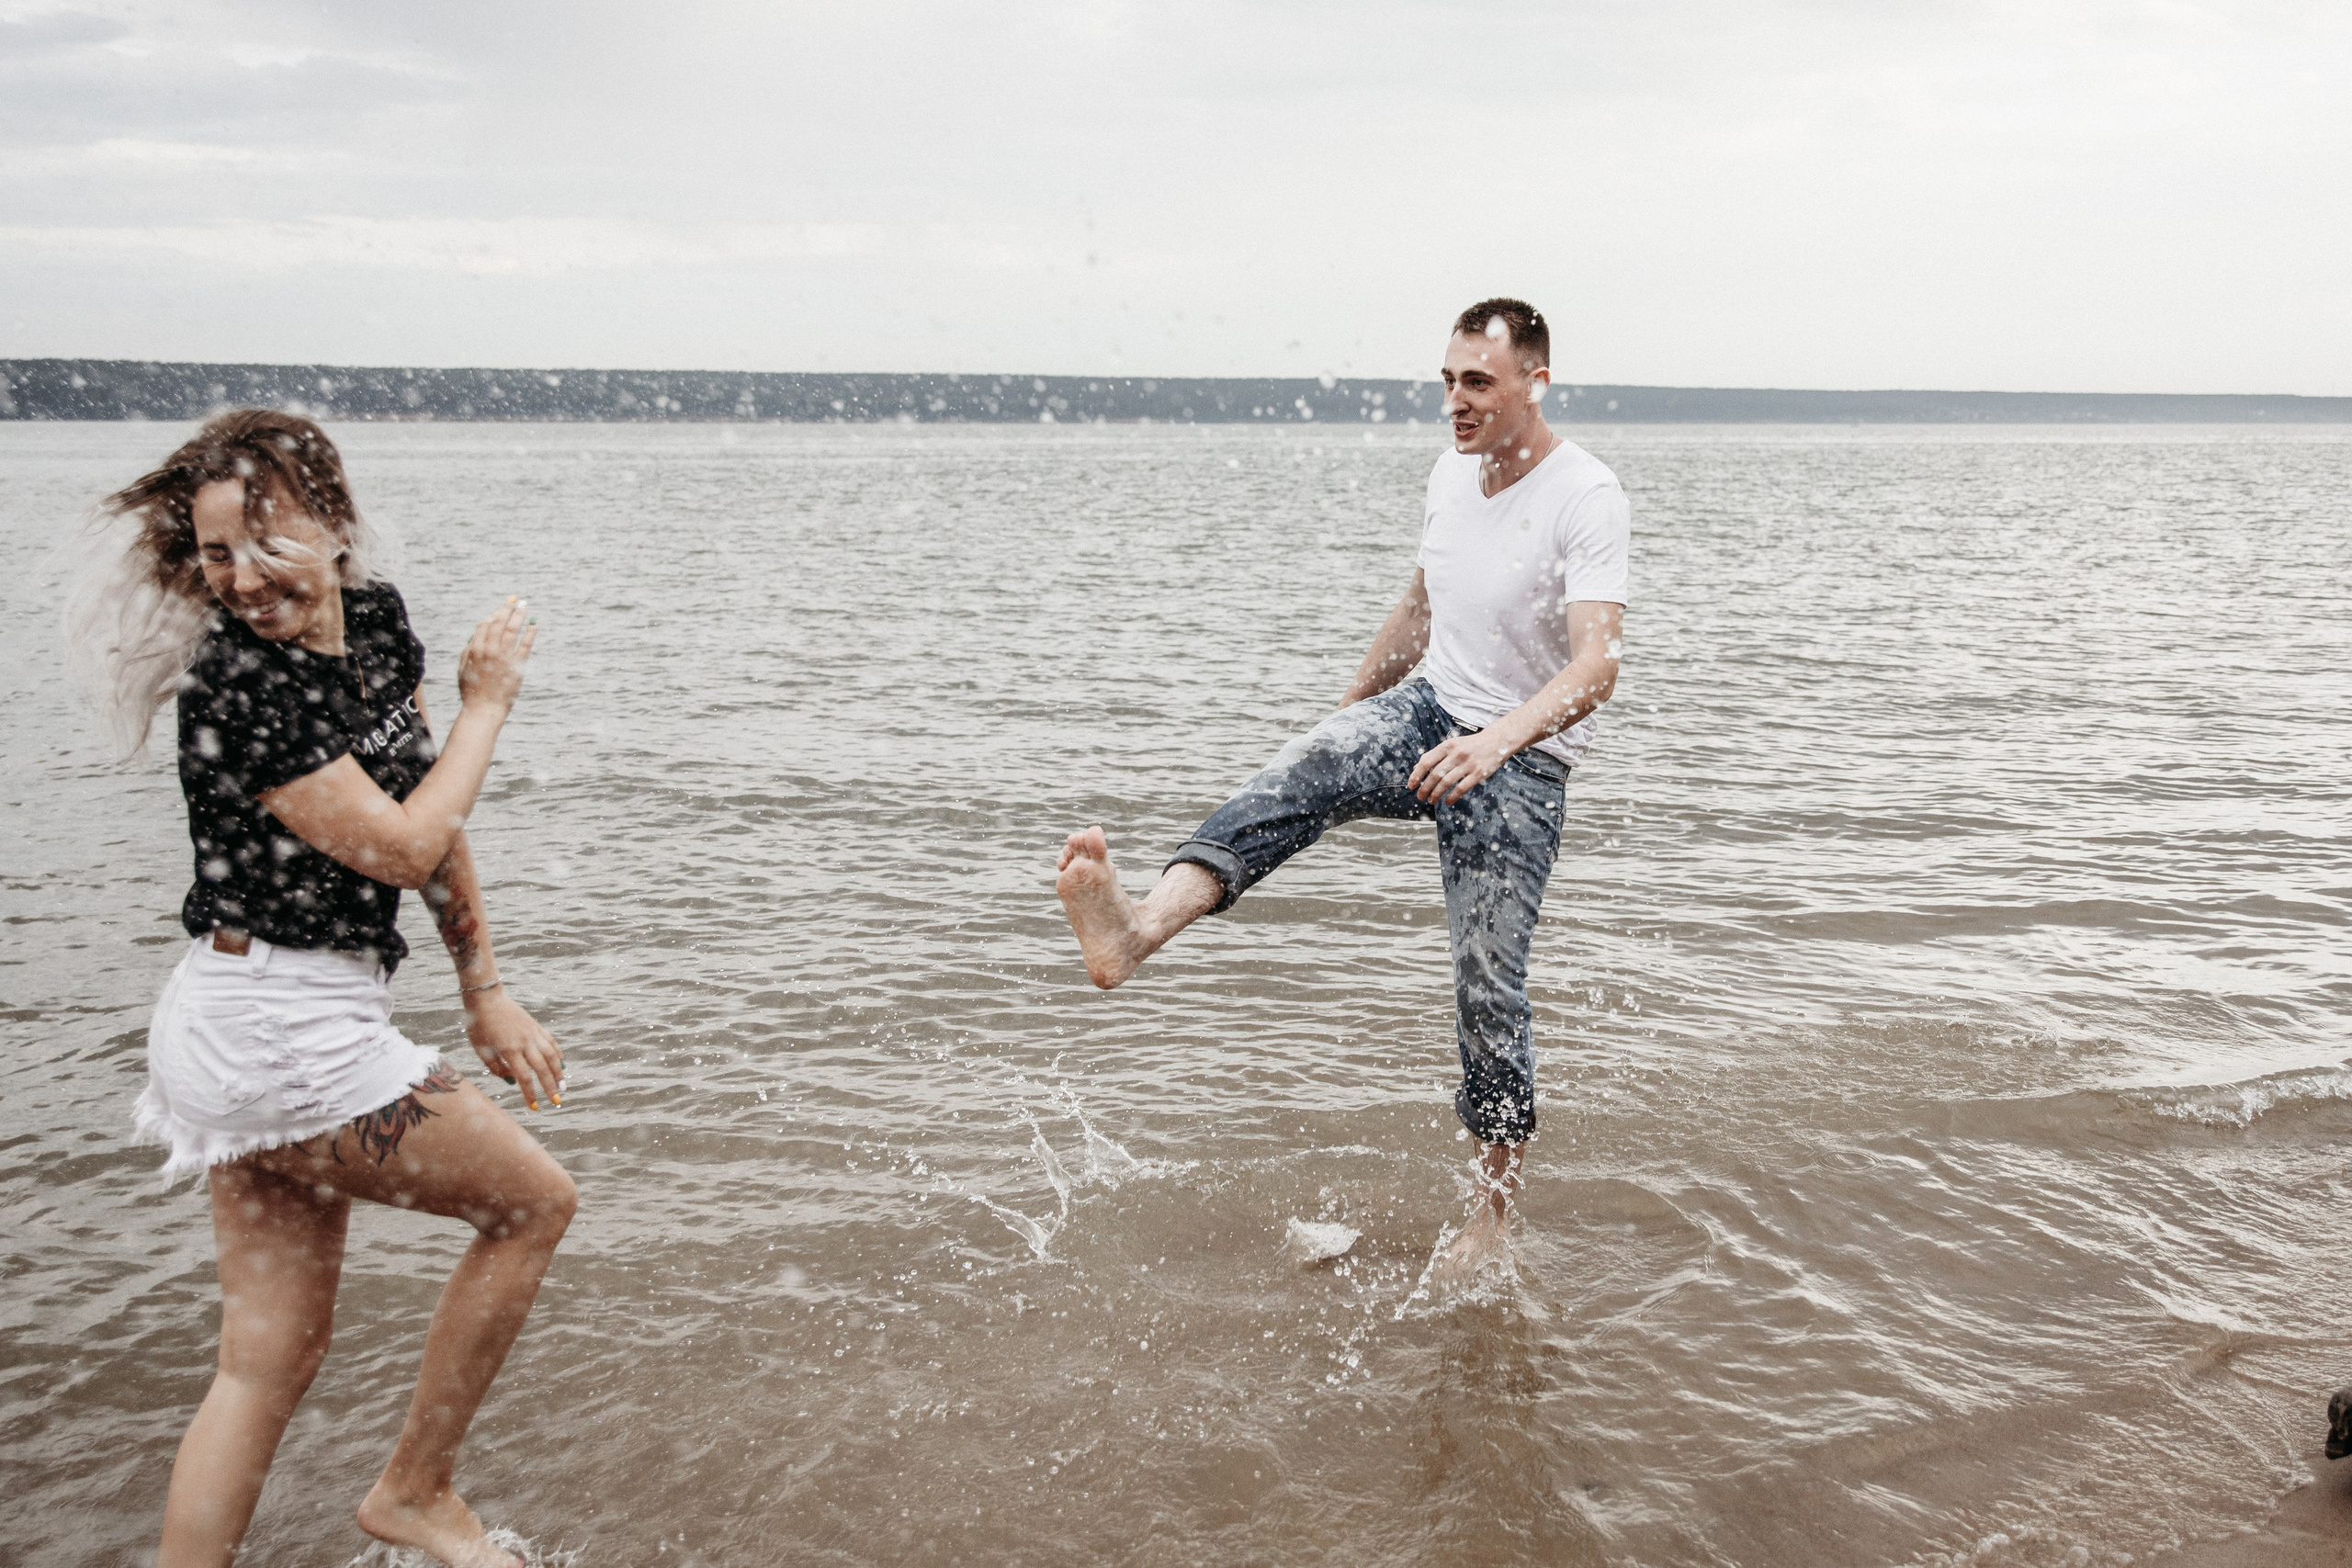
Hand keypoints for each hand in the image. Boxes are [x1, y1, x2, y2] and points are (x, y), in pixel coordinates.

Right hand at [456, 596, 537, 714]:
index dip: (492, 616)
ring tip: (525, 607)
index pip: (484, 625)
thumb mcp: (462, 670)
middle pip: (499, 623)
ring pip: (512, 630)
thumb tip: (474, 637)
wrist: (483, 708)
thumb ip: (467, 652)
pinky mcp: (517, 666)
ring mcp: (504, 657)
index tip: (499, 611)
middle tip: (515, 600)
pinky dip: (530, 633)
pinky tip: (534, 624)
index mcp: (475, 650)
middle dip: (507, 609)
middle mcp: (489, 650)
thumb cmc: (471, 691)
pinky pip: (525, 645)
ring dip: (519, 616)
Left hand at [465, 988, 564, 1110]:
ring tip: (563, 1086)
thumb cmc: (479, 1026)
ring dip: (559, 1072)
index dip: (530, 1094)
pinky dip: (558, 1054)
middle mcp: (525, 1042)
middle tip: (557, 1101)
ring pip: (552, 1055)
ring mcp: (533, 1033)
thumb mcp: (481, 1050)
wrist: (487, 999)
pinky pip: (551, 1042)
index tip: (535, 1107)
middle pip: (543, 1069)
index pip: (524, 1077)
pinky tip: (561, 1064)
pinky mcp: (536, 1026)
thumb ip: (496, 1067)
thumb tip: (511, 1081)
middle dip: (551, 1087)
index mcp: (509, 1050)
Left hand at [1409, 730, 1515, 804]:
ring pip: (1446, 783)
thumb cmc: (1470, 745)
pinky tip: (1447, 802)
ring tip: (1431, 800)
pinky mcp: (1478, 774)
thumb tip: (1415, 769)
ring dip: (1436, 794)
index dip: (1416, 775)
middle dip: (1425, 788)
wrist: (1496, 741)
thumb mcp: (1451, 745)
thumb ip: (1434, 756)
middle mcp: (1457, 754)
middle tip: (1420, 797)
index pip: (1426, 761)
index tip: (1411, 786)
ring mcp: (1468, 764)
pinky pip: (1461, 789)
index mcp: (1447, 746)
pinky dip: (1452, 797)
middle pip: (1435, 775)